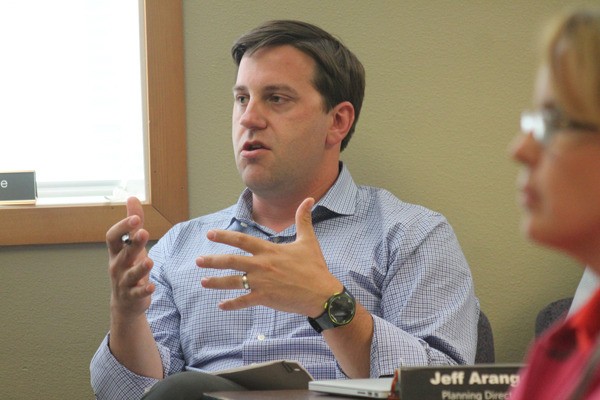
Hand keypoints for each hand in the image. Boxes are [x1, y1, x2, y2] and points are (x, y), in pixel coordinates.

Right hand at [106, 197, 153, 320]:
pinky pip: (137, 293)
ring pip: (130, 274)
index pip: (113, 237)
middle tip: (144, 232)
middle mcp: (117, 266)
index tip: (136, 217)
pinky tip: (151, 286)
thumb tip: (132, 197)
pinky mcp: (132, 296)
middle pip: (123, 253)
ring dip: (140, 268)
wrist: (125, 302)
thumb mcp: (130, 244)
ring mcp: (123, 282)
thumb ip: (133, 223)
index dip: (122, 227)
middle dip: (133, 243)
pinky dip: (144, 290)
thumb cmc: (128, 267)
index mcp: (116, 251)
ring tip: (149, 260)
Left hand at [197, 197, 341, 315]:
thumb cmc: (315, 267)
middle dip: (212, 260)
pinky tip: (221, 305)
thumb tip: (309, 199)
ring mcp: (262, 283)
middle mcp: (262, 265)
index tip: (210, 234)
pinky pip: (243, 301)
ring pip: (233, 281)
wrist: (322, 293)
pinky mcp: (265, 298)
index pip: (241, 240)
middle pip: (231, 261)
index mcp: (269, 250)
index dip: (224, 236)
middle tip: (198, 260)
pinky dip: (231, 303)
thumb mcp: (308, 240)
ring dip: (216, 281)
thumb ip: (303, 219)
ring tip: (203, 281)